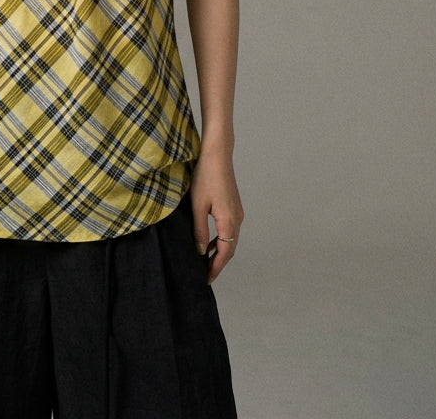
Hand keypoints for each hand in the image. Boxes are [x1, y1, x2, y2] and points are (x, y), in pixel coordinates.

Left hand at [190, 150, 242, 282]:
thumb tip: (201, 250)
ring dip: (220, 251)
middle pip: (230, 249)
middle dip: (218, 263)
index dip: (216, 268)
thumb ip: (200, 230)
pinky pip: (229, 229)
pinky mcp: (234, 206)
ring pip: (231, 239)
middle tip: (206, 275)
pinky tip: (210, 241)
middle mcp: (237, 219)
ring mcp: (237, 212)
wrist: (217, 155)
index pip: (225, 253)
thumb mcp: (198, 206)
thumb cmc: (206, 177)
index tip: (207, 279)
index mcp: (229, 221)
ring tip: (206, 261)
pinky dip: (221, 239)